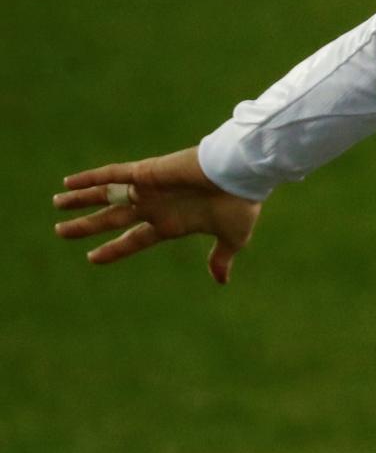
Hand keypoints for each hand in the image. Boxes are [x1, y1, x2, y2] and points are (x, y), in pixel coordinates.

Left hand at [54, 147, 261, 283]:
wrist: (243, 174)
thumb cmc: (239, 204)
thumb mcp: (232, 237)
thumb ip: (220, 257)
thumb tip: (221, 280)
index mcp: (171, 223)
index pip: (134, 239)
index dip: (113, 248)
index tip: (92, 257)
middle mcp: (155, 206)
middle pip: (111, 218)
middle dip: (86, 225)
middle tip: (59, 231)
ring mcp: (149, 189)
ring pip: (106, 195)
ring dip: (81, 200)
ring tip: (56, 203)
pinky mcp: (148, 172)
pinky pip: (113, 174)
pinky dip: (91, 178)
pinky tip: (70, 182)